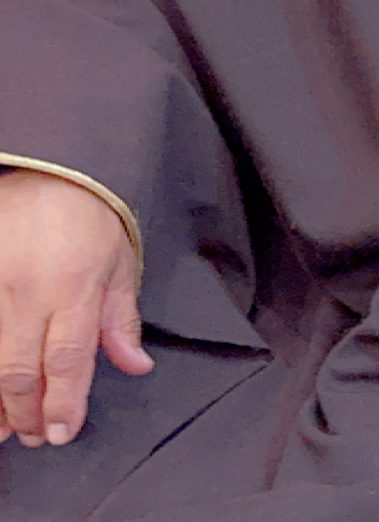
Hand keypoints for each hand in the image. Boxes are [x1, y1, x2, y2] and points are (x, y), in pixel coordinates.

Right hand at [0, 170, 153, 448]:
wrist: (49, 170)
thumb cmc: (91, 217)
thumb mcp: (120, 263)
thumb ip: (120, 319)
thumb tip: (135, 366)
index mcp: (73, 288)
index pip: (68, 360)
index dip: (64, 402)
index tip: (62, 433)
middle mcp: (27, 291)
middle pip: (20, 368)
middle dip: (27, 411)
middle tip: (35, 437)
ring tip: (4, 429)